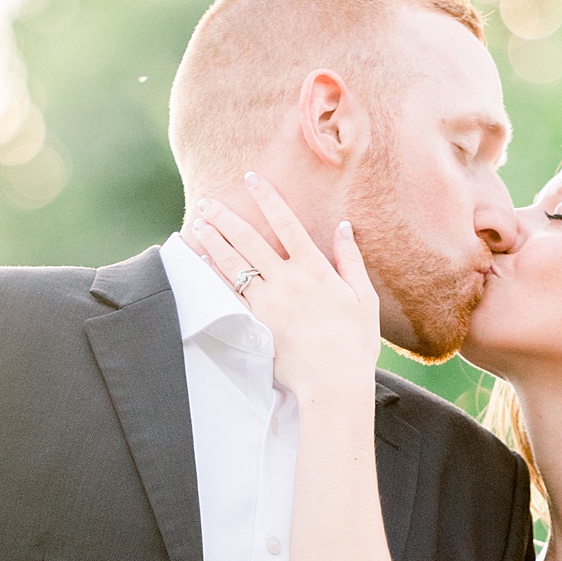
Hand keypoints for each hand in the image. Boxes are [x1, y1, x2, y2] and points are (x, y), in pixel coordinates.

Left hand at [193, 174, 381, 401]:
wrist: (334, 381)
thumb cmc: (354, 342)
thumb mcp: (363, 298)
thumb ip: (351, 259)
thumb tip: (343, 227)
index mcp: (315, 269)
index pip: (287, 223)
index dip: (268, 198)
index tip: (252, 179)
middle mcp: (287, 280)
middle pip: (250, 240)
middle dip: (226, 218)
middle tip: (208, 201)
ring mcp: (269, 302)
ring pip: (234, 264)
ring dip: (214, 241)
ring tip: (198, 224)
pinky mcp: (257, 323)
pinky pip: (229, 293)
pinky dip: (213, 275)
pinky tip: (201, 262)